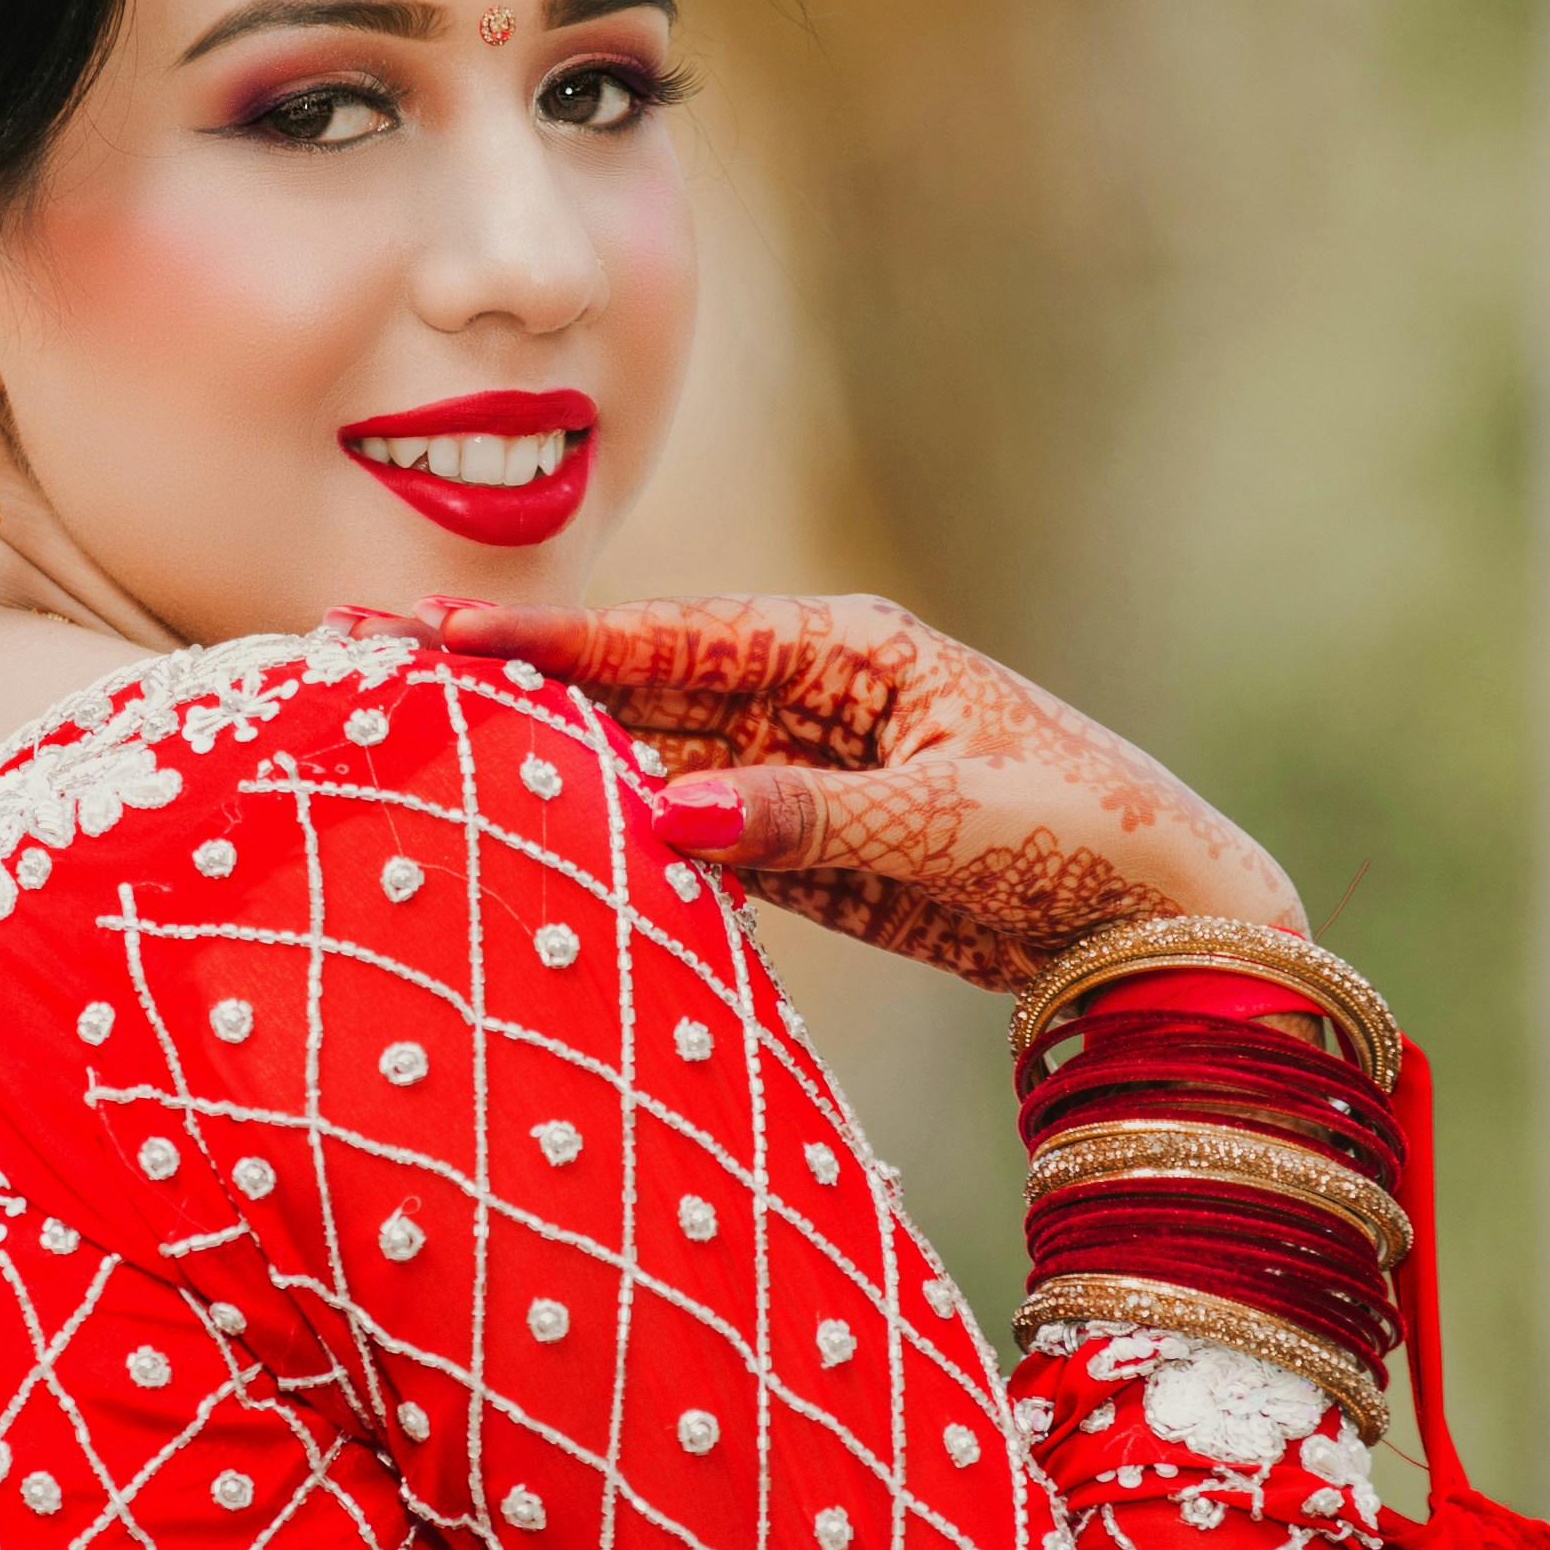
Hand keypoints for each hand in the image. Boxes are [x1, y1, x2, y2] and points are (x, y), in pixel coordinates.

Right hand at [424, 587, 1298, 991]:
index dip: (550, 641)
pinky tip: (539, 843)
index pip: (668, 640)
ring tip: (428, 755)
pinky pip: (693, 837)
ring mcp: (800, 769)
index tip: (439, 628)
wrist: (1168, 922)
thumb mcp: (943, 823)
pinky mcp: (808, 844)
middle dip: (515, 680)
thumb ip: (802, 817)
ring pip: (651, 763)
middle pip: (636, 688)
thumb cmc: (1080, 840)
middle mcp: (808, 695)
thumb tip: (669, 811)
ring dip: (553, 764)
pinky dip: (622, 839)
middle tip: (381, 657)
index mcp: (846, 649)